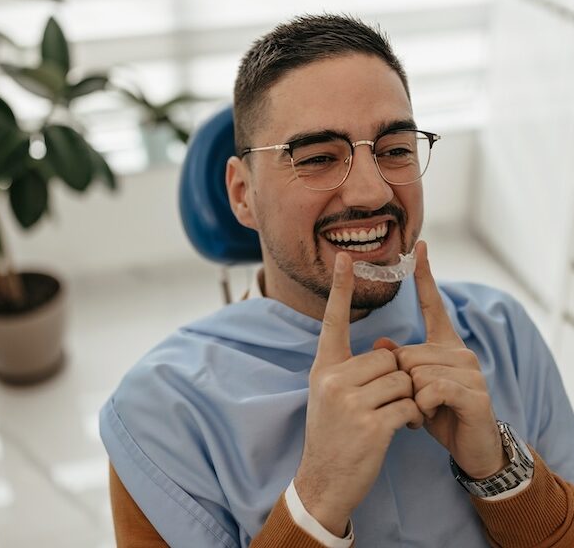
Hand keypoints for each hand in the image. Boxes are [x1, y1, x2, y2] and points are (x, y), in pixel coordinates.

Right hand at [294, 252, 422, 536]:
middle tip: (389, 402)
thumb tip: (386, 348)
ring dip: (408, 399)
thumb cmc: (330, 432)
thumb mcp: (329, 394)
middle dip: (397, 379)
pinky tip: (405, 428)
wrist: (323, 480)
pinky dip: (414, 416)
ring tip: (396, 416)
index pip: (333, 320)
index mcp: (323, 367)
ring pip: (402, 379)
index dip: (340, 287)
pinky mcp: (371, 424)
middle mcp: (333, 378)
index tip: (345, 257)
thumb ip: (352, 368)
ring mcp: (350, 401)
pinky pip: (409, 404)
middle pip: (387, 357)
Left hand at [393, 241, 506, 478]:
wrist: (472, 448)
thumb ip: (399, 363)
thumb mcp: (414, 386)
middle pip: (408, 354)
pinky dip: (422, 407)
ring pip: (416, 372)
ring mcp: (470, 370)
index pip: (432, 303)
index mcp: (445, 344)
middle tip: (415, 401)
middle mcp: (460, 350)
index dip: (425, 276)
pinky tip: (432, 415)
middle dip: (402, 383)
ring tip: (425, 410)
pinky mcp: (475, 393)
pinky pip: (430, 389)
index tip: (420, 246)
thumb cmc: (439, 412)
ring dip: (412, 398)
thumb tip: (380, 344)